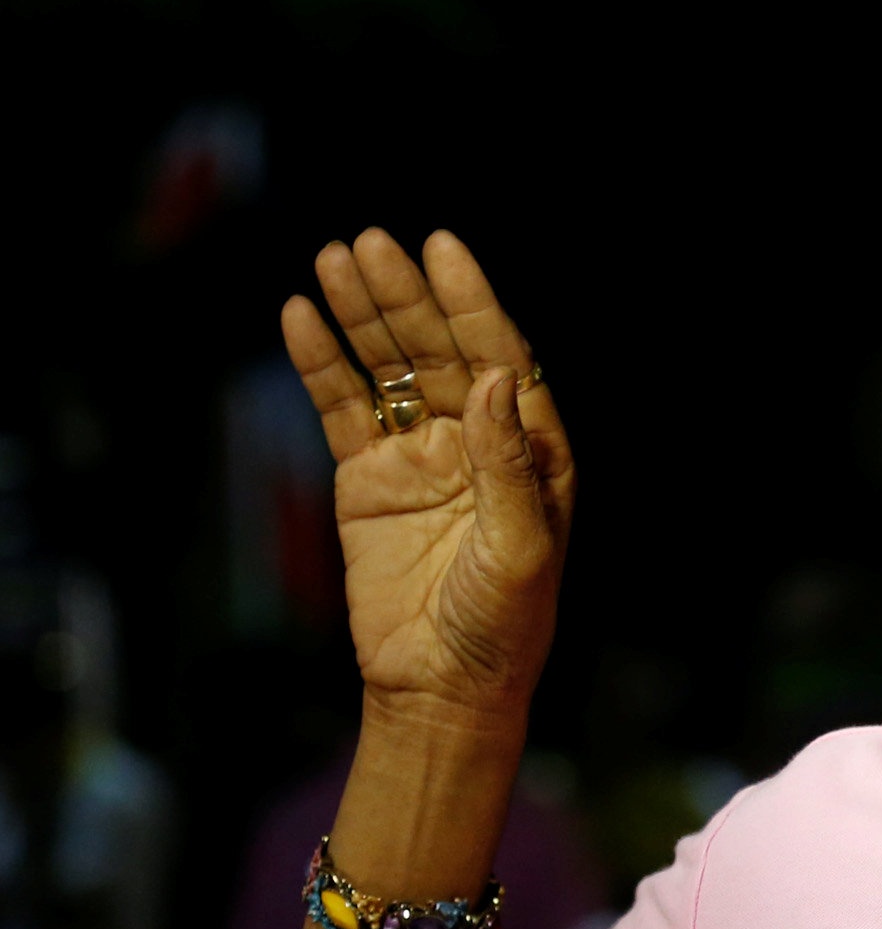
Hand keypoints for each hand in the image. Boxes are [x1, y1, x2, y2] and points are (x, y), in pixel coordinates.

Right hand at [282, 231, 574, 728]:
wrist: (441, 686)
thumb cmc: (502, 627)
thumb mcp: (520, 550)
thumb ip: (507, 466)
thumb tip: (496, 378)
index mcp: (532, 454)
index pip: (503, 359)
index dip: (474, 303)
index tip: (443, 249)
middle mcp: (479, 442)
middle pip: (442, 350)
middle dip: (408, 296)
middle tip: (370, 243)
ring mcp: (422, 455)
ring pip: (391, 367)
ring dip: (364, 314)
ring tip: (334, 257)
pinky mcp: (369, 477)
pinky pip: (343, 406)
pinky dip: (323, 362)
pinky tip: (302, 316)